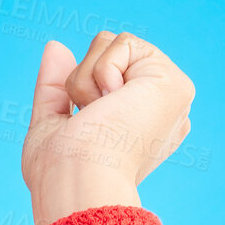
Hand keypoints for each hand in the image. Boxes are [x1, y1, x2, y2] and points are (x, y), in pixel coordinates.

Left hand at [22, 31, 194, 224]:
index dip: (81, 95)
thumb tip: (55, 46)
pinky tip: (112, 106)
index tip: (85, 132)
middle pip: (106, 56)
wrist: (75, 182)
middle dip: (81, 83)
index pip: (103, 78)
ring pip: (111, 45)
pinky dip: (100, 73)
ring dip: (87, 81)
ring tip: (101, 117)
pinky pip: (122, 43)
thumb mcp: (50, 125)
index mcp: (140, 126)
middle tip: (92, 123)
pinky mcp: (175, 84)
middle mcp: (162, 113)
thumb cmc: (59, 172)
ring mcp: (172, 99)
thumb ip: (55, 88)